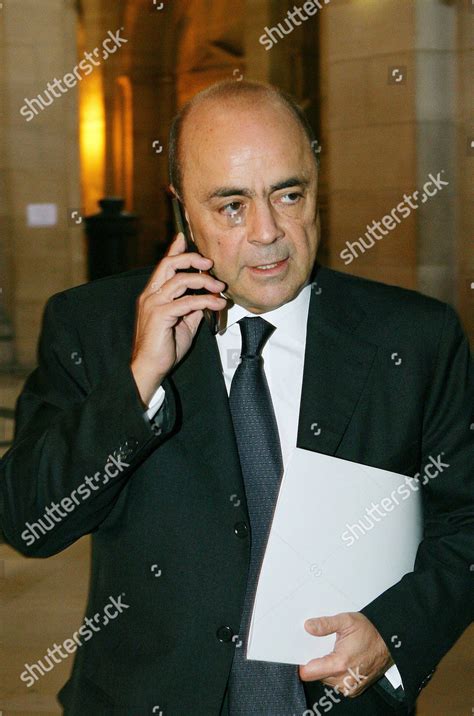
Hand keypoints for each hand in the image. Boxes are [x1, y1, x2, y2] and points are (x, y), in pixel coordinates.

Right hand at [131, 232, 226, 405]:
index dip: (174, 249)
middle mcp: (150, 295)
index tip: (183, 237)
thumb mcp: (183, 323)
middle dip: (191, 259)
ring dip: (204, 282)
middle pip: (169, 265)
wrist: (151, 367)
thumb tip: (206, 298)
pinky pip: (186, 302)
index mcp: (153, 294)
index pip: (164, 265)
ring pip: (180, 280)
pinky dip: (204, 301)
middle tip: (209, 263)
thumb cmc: (164, 347)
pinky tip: (216, 304)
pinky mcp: (160, 316)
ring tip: (219, 289)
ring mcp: (153, 304)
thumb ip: (192, 307)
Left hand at [298, 612, 392, 697]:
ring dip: (327, 668)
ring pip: (326, 680)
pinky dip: (336, 674)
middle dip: (317, 662)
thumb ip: (325, 624)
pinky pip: (336, 684)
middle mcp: (344, 680)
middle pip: (317, 676)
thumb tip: (308, 627)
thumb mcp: (346, 620)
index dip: (303, 662)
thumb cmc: (370, 632)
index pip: (309, 672)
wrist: (389, 643)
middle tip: (327, 648)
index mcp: (339, 664)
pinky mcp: (354, 690)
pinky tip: (344, 661)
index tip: (303, 653)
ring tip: (338, 653)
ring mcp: (350, 687)